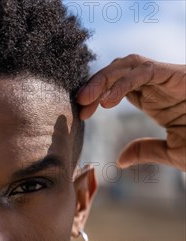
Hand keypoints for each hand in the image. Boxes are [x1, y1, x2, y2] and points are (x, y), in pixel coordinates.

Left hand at [76, 55, 185, 171]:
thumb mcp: (171, 152)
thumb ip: (145, 151)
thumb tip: (120, 160)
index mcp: (154, 98)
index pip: (118, 87)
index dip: (97, 96)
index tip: (82, 114)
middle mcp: (158, 84)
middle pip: (119, 71)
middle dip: (95, 84)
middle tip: (78, 104)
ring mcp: (167, 77)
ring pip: (128, 65)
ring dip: (104, 78)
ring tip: (87, 100)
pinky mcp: (176, 74)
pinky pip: (145, 70)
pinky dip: (123, 82)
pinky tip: (108, 101)